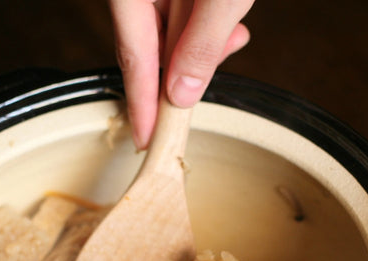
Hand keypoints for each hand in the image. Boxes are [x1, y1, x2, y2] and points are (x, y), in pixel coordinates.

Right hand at [108, 0, 254, 148]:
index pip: (135, 60)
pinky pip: (180, 12)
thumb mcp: (222, 0)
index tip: (146, 139)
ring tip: (232, 36)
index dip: (142, 106)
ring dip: (202, 42)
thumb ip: (201, 46)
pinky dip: (204, 23)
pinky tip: (227, 22)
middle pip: (150, 45)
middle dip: (185, 68)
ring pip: (169, 30)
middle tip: (209, 78)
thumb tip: (182, 94)